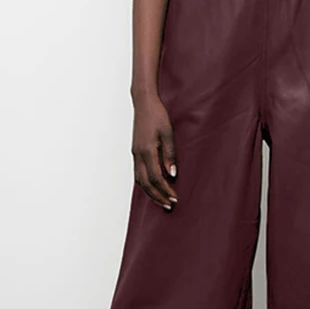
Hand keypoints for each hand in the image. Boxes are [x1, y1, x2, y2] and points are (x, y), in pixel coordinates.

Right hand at [131, 94, 177, 210]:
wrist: (144, 103)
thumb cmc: (157, 115)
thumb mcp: (168, 133)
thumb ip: (170, 155)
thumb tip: (172, 174)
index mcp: (147, 151)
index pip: (155, 178)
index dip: (165, 190)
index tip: (175, 198)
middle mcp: (138, 155)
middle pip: (145, 183)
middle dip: (157, 196)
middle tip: (169, 205)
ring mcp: (135, 154)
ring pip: (139, 180)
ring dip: (150, 192)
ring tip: (161, 200)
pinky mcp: (135, 152)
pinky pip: (138, 173)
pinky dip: (145, 184)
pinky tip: (153, 187)